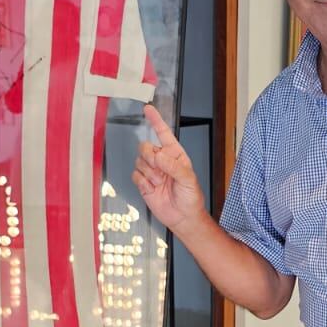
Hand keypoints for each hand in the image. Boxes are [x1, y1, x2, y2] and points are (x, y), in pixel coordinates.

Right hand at [133, 105, 206, 233]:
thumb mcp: (188, 180)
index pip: (163, 133)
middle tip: (160, 171)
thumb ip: (173, 166)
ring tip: (160, 183)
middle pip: (145, 147)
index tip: (148, 109)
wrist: (183, 217)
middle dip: (150, 158)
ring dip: (149, 173)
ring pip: (139, 161)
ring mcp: (152, 171)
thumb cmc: (190, 197)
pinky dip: (143, 183)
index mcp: (175, 155)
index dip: (155, 121)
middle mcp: (162, 160)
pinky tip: (152, 189)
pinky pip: (135, 175)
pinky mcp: (143, 183)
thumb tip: (159, 156)